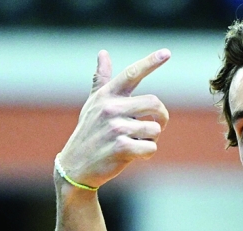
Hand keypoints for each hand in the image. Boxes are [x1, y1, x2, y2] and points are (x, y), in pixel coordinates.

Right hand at [57, 49, 171, 188]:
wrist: (76, 166)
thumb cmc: (89, 132)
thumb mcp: (93, 104)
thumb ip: (102, 80)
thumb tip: (103, 53)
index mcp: (106, 95)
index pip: (131, 74)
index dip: (150, 62)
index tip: (167, 52)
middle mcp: (110, 108)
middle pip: (155, 103)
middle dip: (161, 116)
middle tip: (158, 124)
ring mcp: (115, 128)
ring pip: (155, 129)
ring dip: (151, 139)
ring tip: (135, 142)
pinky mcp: (121, 147)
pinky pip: (151, 147)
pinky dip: (147, 153)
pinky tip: (134, 155)